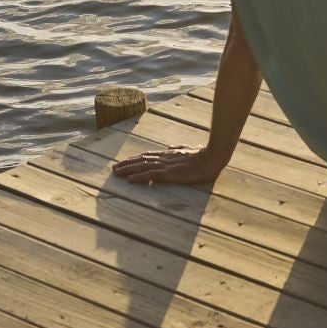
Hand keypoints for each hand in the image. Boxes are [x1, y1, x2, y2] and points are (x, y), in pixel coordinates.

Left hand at [111, 147, 225, 185]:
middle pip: (141, 160)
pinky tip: (130, 179)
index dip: (134, 159)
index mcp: (168, 154)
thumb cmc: (203, 155)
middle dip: (126, 164)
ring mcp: (166, 165)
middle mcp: (164, 158)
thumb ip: (178, 149)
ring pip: (142, 166)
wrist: (212, 157)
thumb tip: (170, 148)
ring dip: (128, 170)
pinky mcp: (169, 173)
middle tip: (114, 169)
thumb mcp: (188, 150)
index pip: (147, 156)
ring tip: (116, 173)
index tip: (124, 162)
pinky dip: (139, 177)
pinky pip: (150, 175)